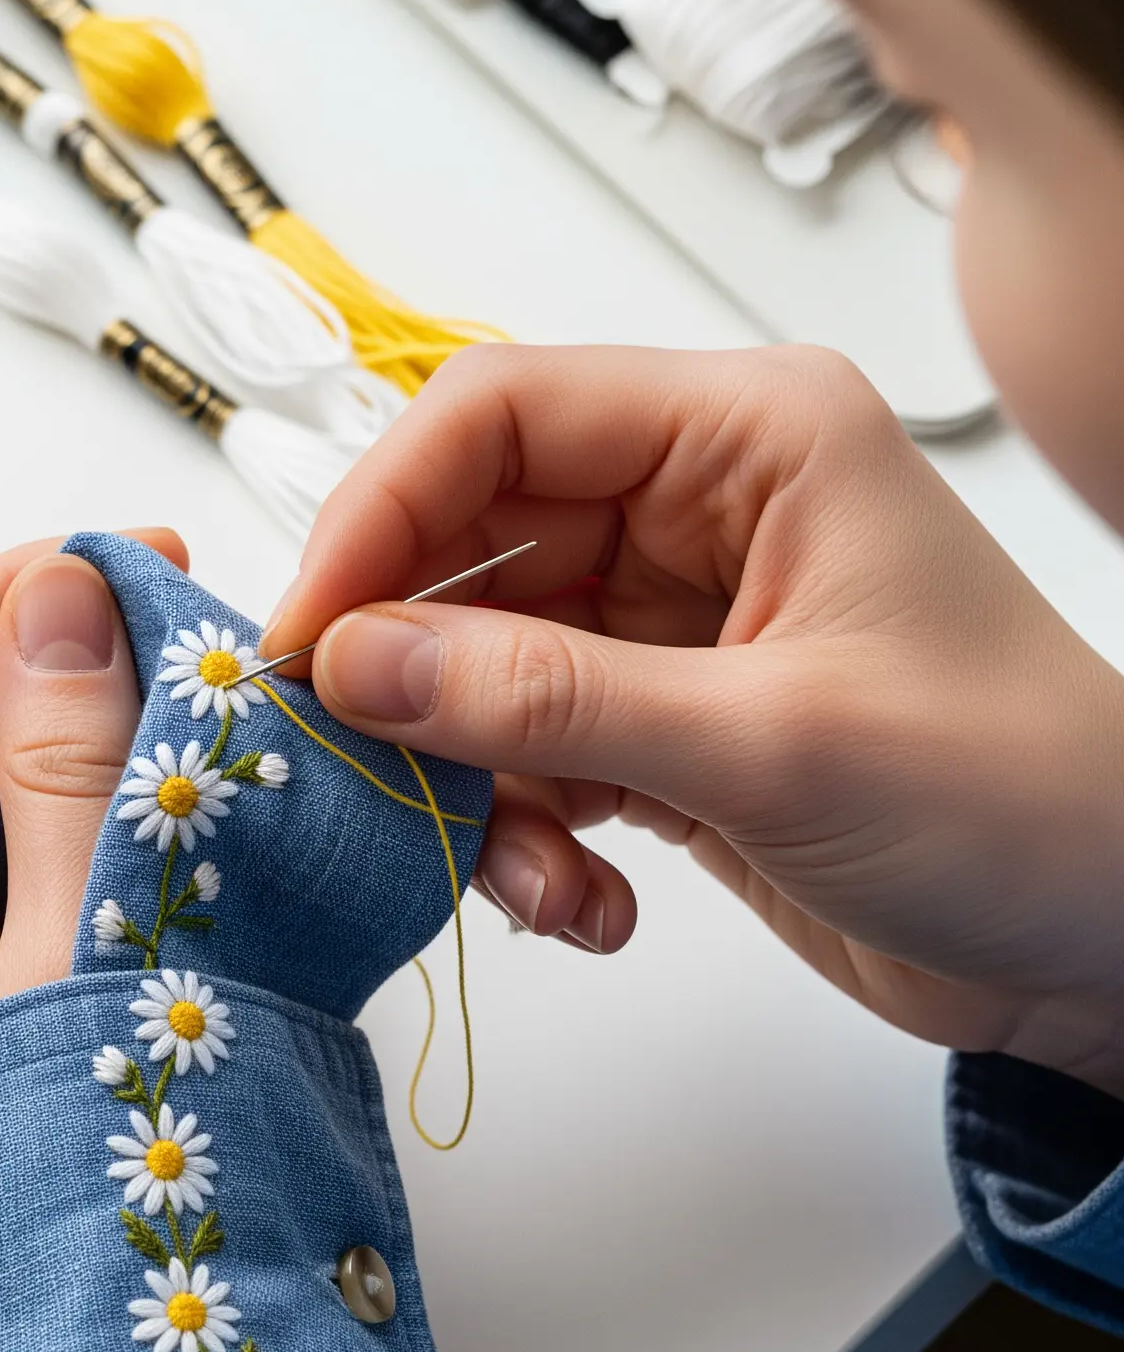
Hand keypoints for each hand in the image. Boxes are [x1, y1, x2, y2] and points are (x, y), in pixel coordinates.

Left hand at [0, 535, 177, 1106]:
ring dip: (91, 757)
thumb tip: (64, 598)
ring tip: (214, 741)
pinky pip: (10, 881)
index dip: (12, 594)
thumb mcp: (77, 964)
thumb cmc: (61, 1205)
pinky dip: (90, 837)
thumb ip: (69, 777)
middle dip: (66, 673)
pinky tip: (182, 825)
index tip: (143, 560)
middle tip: (202, 650)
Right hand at [269, 345, 1123, 1098]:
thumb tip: (358, 664)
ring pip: (487, 673)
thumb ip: (549, 700)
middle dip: (416, 675)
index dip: (382, 513)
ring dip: (478, 788)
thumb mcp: (769, 743)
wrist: (1106, 935)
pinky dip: (529, 838)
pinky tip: (587, 907)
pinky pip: (534, 760)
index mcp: (748, 440)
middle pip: (474, 549)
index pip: (502, 416)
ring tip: (532, 882)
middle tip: (360, 772)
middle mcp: (701, 513)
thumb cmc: (1013, 797)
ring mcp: (678, 627)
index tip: (307, 636)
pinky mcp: (669, 732)